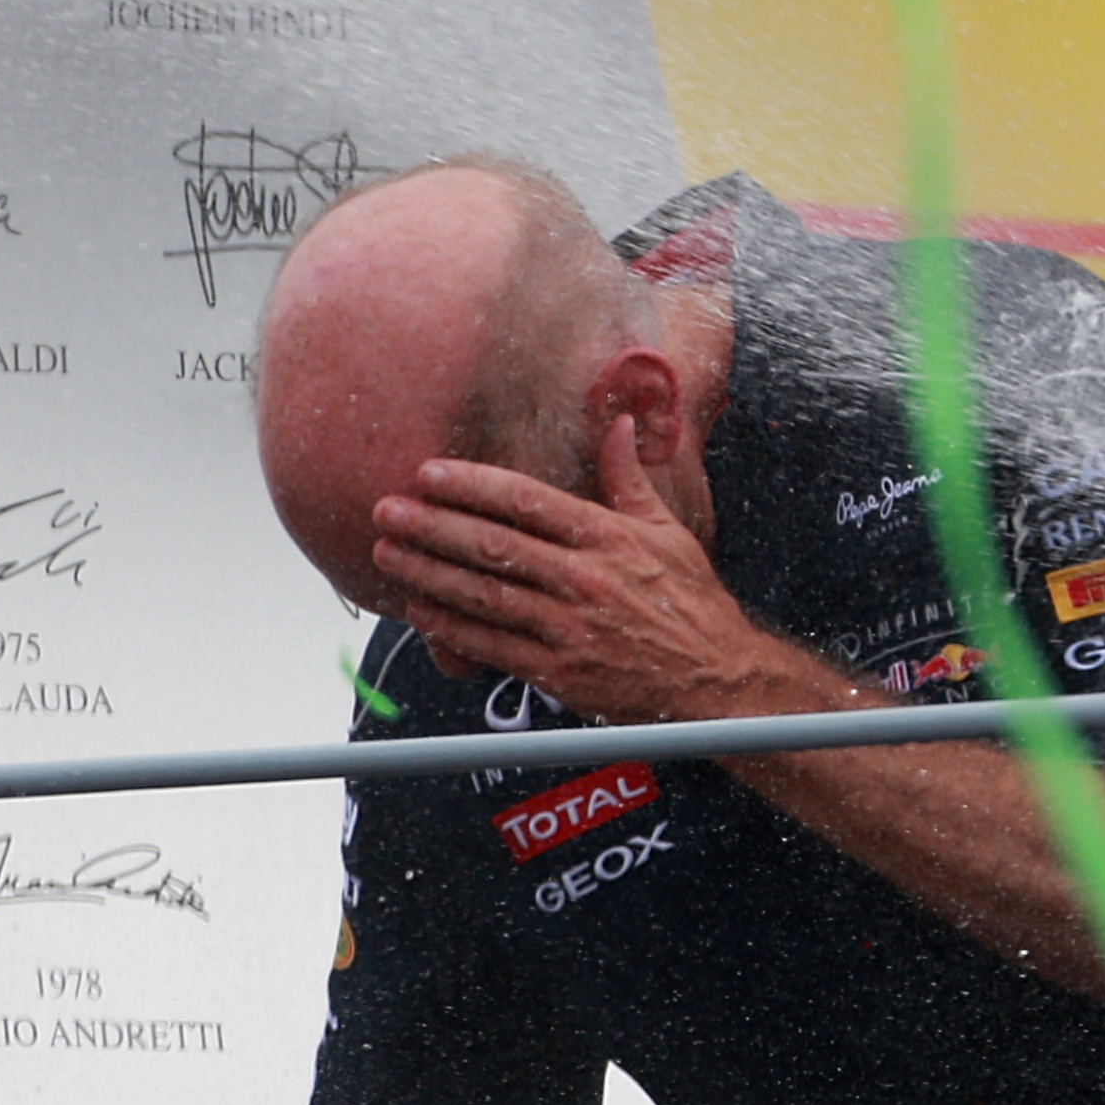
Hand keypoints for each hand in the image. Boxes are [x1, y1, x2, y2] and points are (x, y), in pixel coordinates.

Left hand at [370, 417, 783, 724]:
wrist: (718, 681)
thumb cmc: (693, 605)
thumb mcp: (670, 533)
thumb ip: (630, 479)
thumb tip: (620, 423)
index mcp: (611, 539)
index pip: (530, 502)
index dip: (474, 485)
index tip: (430, 473)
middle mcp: (587, 579)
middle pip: (495, 546)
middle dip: (433, 525)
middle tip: (387, 509)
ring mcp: (570, 627)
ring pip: (484, 594)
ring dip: (428, 572)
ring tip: (386, 552)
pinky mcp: (559, 670)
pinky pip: (491, 644)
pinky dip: (450, 626)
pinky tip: (418, 607)